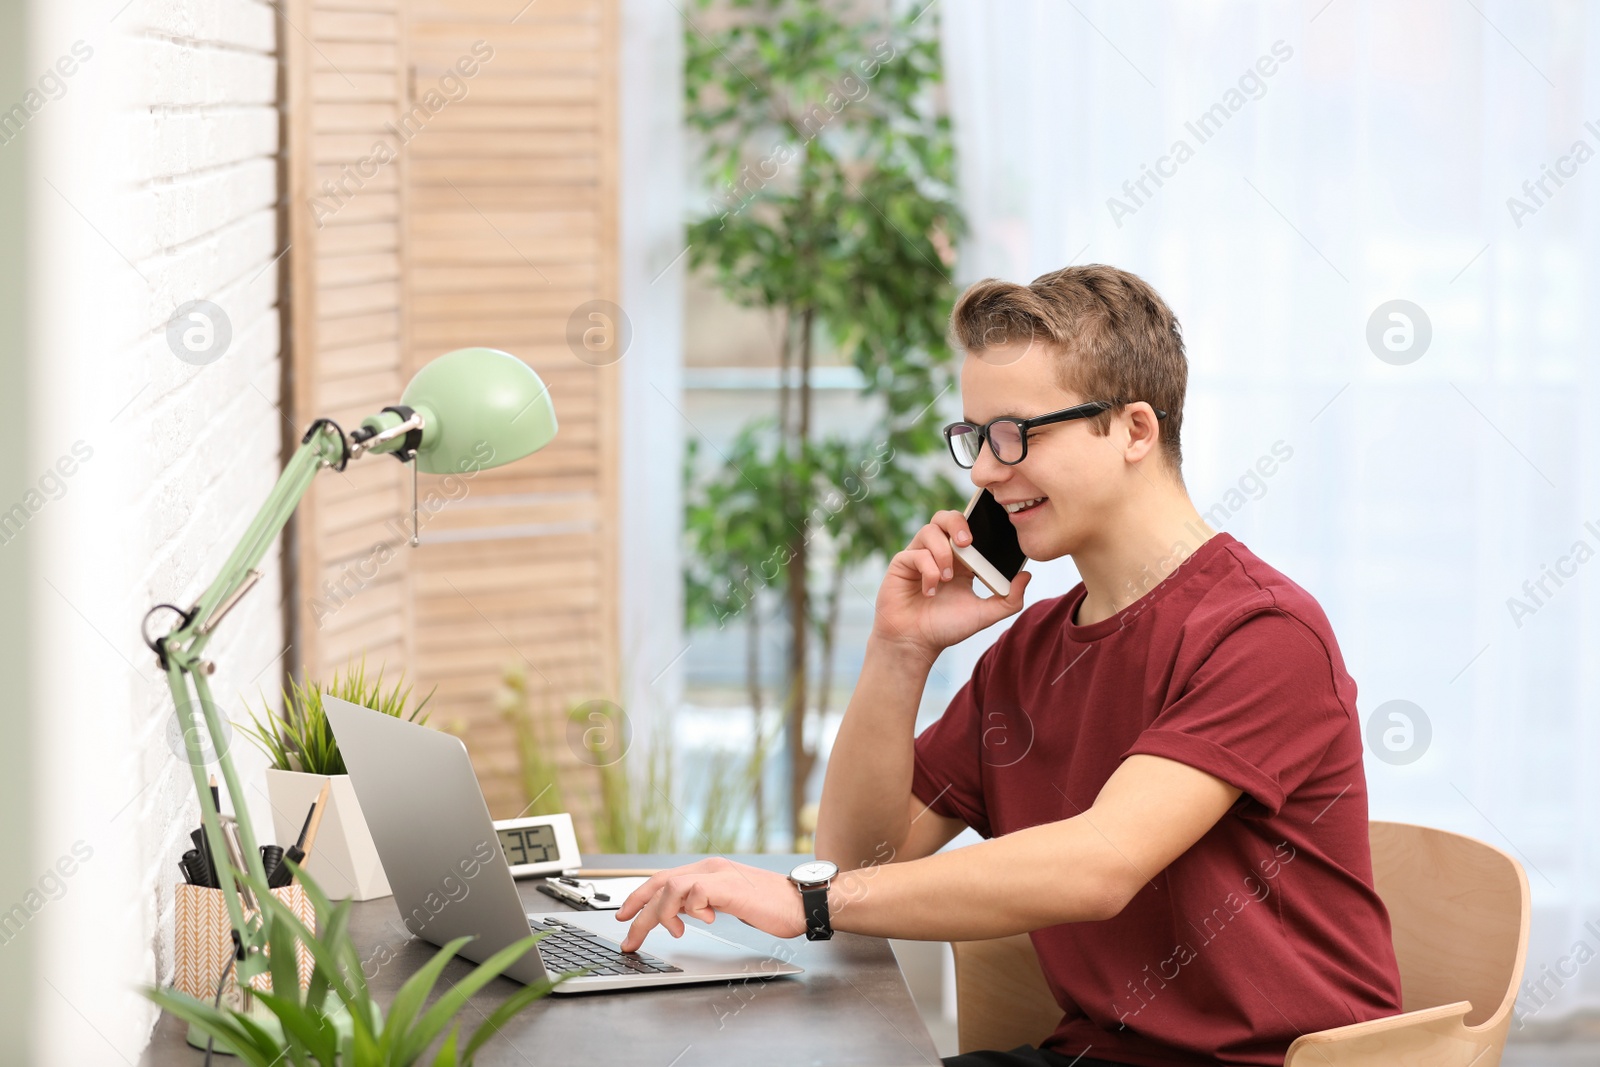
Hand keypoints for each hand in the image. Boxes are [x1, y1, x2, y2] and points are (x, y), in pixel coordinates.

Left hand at [611, 857, 804, 952]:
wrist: (803, 901)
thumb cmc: (773, 906)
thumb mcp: (730, 903)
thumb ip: (707, 903)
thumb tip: (685, 913)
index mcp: (710, 871)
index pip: (664, 879)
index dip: (640, 896)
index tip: (625, 915)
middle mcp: (710, 867)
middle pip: (659, 882)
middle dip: (637, 909)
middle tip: (626, 932)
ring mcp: (718, 875)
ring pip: (671, 887)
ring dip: (662, 913)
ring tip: (672, 932)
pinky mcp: (728, 886)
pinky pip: (694, 893)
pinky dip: (691, 910)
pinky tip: (705, 921)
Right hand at [871, 509, 1031, 657]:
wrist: (916, 643)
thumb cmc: (946, 627)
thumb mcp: (985, 614)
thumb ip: (1010, 599)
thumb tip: (1026, 576)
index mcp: (961, 560)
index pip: (969, 528)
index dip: (978, 524)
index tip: (990, 532)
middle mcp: (939, 553)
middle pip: (945, 517)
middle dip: (958, 523)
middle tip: (967, 542)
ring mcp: (919, 556)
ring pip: (930, 530)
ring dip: (943, 552)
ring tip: (947, 578)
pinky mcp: (902, 563)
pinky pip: (916, 553)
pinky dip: (928, 571)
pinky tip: (930, 592)